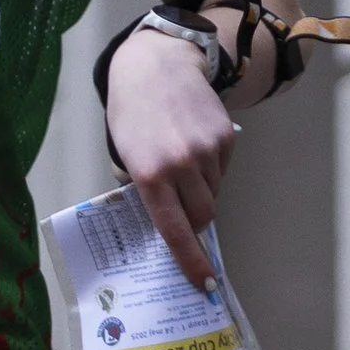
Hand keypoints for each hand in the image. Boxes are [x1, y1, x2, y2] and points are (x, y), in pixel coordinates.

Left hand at [105, 28, 231, 288]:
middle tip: (182, 211)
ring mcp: (207, 151)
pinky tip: (193, 149)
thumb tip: (161, 222)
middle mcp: (181, 165)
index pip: (174, 229)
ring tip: (181, 167)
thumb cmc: (132, 113)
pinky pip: (222, 170)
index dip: (190, 260)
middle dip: (195, 222)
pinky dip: (211, 170)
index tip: (203, 283)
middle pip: (203, 216)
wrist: (157, 66)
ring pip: (214, 193)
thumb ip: (139, 188)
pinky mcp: (226, 137)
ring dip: (201, 192)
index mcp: (149, 175)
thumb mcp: (123, 153)